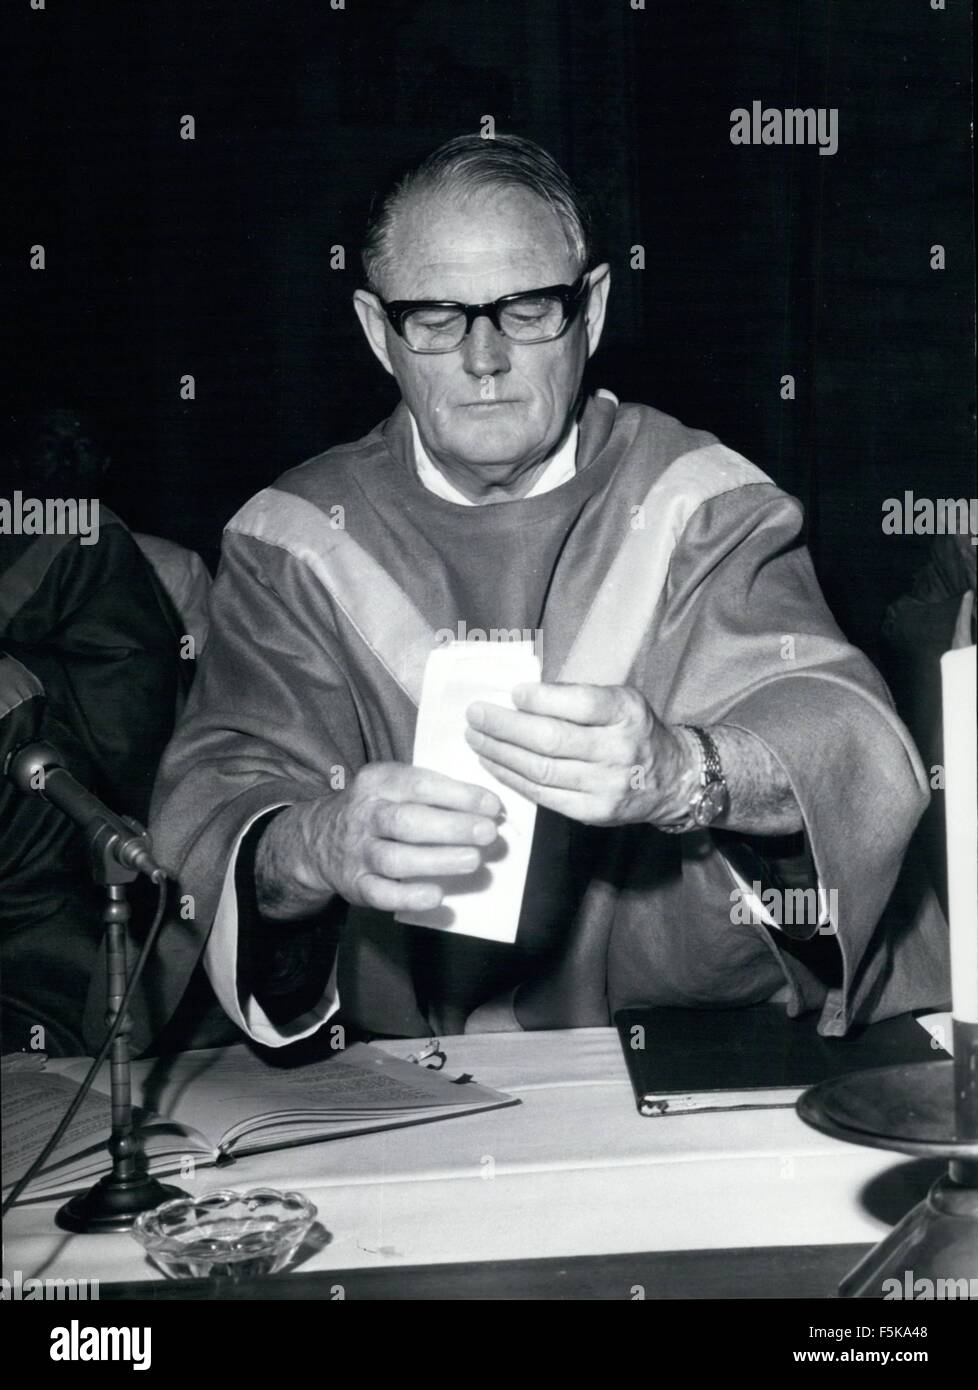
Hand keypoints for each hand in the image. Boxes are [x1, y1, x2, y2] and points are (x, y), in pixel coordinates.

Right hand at [256, 762, 500, 918]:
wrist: (317, 839)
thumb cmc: (377, 809)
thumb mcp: (393, 786)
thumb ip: (433, 793)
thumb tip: (489, 809)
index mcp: (377, 782)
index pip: (419, 784)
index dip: (458, 795)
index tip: (492, 805)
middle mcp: (365, 815)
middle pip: (407, 821)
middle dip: (451, 827)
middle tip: (488, 833)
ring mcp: (358, 852)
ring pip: (395, 858)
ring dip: (436, 860)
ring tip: (472, 860)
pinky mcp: (356, 885)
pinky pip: (381, 894)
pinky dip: (409, 897)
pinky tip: (436, 896)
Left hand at [465, 682, 695, 827]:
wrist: (670, 779)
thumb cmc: (633, 730)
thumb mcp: (620, 700)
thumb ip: (577, 696)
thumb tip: (522, 695)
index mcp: (626, 713)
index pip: (580, 704)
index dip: (540, 699)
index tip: (512, 693)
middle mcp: (618, 750)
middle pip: (551, 739)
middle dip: (504, 727)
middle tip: (475, 715)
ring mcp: (605, 786)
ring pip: (540, 770)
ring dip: (499, 754)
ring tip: (475, 738)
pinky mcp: (592, 812)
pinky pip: (542, 795)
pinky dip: (511, 778)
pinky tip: (492, 764)